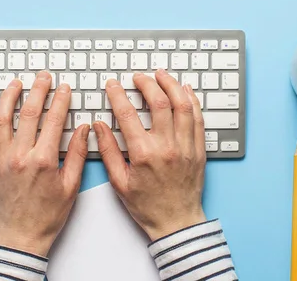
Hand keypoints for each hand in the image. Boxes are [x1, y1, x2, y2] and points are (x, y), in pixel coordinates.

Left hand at [0, 71, 88, 255]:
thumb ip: (77, 154)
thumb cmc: (47, 215)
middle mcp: (20, 156)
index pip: (54, 120)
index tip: (64, 88)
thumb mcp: (71, 186)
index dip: (60, 100)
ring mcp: (2, 159)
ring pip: (3, 119)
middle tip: (43, 77)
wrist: (20, 237)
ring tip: (16, 82)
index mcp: (43, 160)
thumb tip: (85, 129)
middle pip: (28, 113)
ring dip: (9, 97)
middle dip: (37, 90)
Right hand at [94, 70, 206, 240]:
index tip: (113, 85)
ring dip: (171, 85)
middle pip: (158, 102)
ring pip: (182, 105)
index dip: (117, 94)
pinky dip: (192, 100)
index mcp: (144, 154)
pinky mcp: (198, 149)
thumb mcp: (119, 182)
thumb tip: (98, 126)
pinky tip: (185, 90)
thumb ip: (107, 151)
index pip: (127, 114)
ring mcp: (186, 146)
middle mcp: (167, 146)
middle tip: (138, 77)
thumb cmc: (147, 205)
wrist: (177, 223)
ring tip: (161, 74)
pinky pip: (198, 118)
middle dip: (147, 83)